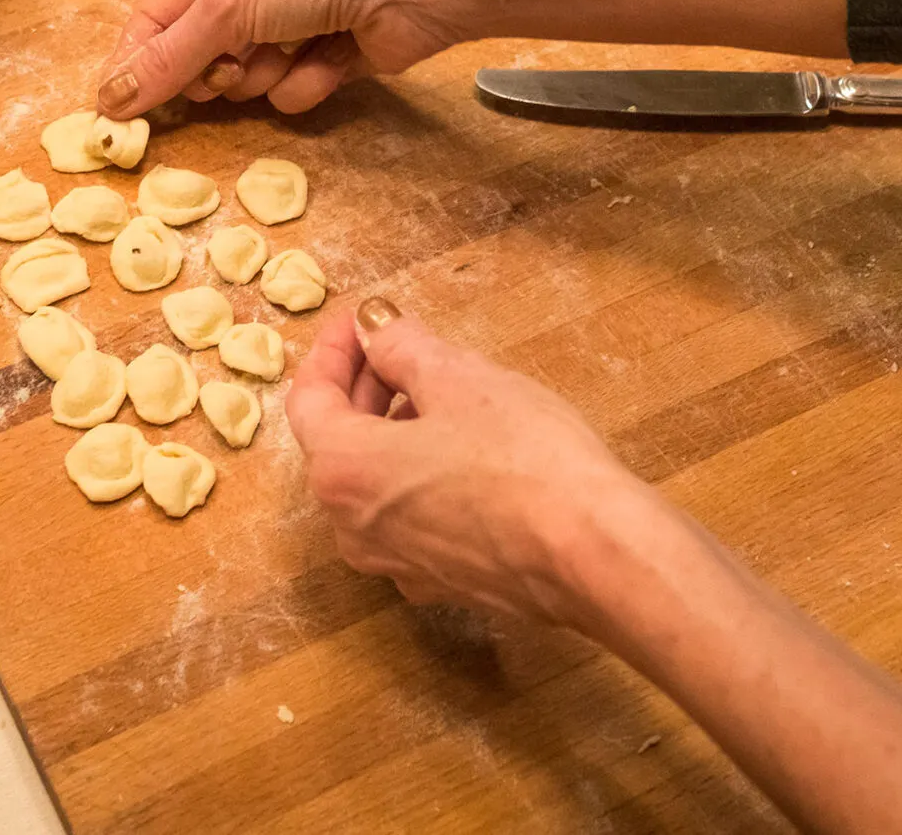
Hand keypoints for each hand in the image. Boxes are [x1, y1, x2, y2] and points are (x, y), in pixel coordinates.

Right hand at [95, 0, 472, 118]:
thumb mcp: (226, 5)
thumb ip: (169, 57)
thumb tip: (107, 101)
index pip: (154, 16)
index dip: (136, 63)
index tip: (115, 113)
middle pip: (199, 56)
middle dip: (216, 69)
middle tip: (232, 66)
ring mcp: (292, 20)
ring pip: (247, 80)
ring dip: (267, 73)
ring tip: (295, 46)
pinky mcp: (330, 54)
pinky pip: (292, 90)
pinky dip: (310, 80)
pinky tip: (335, 57)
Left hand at [284, 298, 654, 625]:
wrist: (593, 553)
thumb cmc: (523, 458)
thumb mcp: (459, 378)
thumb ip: (402, 347)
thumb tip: (373, 328)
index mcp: (342, 471)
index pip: (308, 399)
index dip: (331, 350)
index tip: (359, 318)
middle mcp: (353, 528)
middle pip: (335, 444)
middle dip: (362, 388)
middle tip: (397, 345)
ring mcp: (396, 564)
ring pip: (372, 484)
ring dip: (391, 431)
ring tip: (437, 391)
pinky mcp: (442, 582)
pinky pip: (409, 516)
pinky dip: (419, 474)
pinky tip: (465, 449)